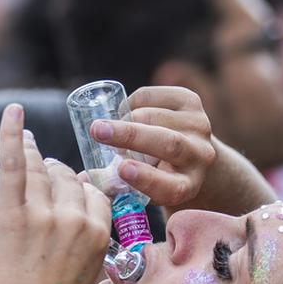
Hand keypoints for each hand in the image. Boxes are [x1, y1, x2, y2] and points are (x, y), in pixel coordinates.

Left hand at [0, 104, 109, 283]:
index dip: (77, 190)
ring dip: (34, 156)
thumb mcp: (81, 278)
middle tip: (42, 182)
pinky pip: (15, 162)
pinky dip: (11, 133)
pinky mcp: (11, 212)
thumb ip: (84, 246)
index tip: (69, 189)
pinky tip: (12, 113)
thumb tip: (78, 223)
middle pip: (67, 178)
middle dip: (55, 176)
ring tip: (27, 146)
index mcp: (100, 235)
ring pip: (42, 169)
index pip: (92, 193)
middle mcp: (76, 219)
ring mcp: (43, 213)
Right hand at [87, 86, 218, 207]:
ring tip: (112, 130)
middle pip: (168, 143)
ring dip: (126, 119)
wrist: (190, 153)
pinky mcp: (193, 102)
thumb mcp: (138, 188)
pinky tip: (127, 112)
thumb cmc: (154, 175)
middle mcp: (200, 157)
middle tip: (97, 131)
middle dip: (130, 135)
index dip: (146, 178)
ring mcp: (200, 127)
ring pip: (155, 116)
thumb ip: (113, 185)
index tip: (121, 169)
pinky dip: (133, 101)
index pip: (170, 186)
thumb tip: (82, 179)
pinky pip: (154, 95)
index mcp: (186, 186)